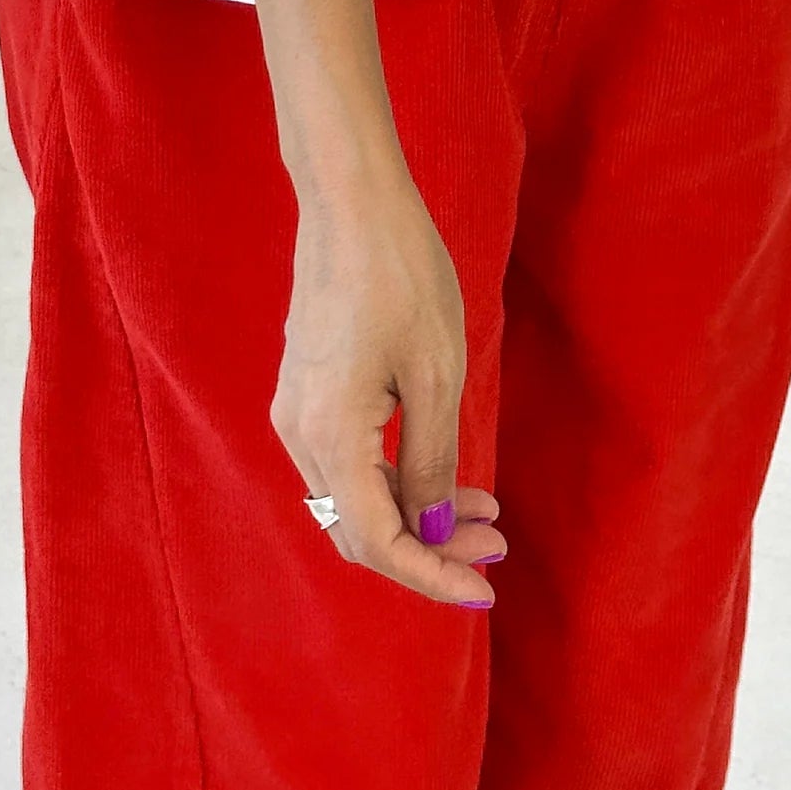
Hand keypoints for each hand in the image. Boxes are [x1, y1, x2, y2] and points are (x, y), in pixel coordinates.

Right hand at [271, 168, 505, 604]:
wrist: (351, 200)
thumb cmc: (402, 277)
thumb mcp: (436, 375)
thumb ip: (431, 464)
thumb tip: (429, 532)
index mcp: (330, 436)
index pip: (378, 542)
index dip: (432, 576)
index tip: (487, 589)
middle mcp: (298, 432)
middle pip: (359, 529)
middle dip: (429, 550)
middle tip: (496, 545)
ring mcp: (295, 409)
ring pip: (352, 499)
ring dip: (415, 516)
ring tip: (483, 510)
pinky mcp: (304, 388)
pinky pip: (344, 462)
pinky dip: (393, 480)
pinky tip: (441, 470)